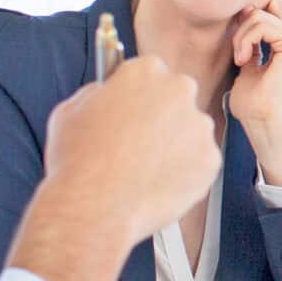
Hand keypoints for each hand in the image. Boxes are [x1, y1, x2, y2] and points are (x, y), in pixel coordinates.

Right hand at [11, 55, 219, 280]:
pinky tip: (158, 185)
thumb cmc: (76, 160)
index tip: (133, 110)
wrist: (94, 209)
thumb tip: (104, 92)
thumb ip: (95, 93)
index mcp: (145, 71)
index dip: (138, 95)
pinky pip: (200, 163)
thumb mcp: (70, 110)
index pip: (150, 73)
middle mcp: (179, 91)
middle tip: (141, 142)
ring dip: (176, 145)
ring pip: (191, 131)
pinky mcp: (211, 159)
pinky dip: (185, 173)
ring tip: (145, 170)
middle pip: (177, 96)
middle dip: (163, 115)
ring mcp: (199, 126)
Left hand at [226, 0, 281, 185]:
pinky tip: (242, 60)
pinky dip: (245, 39)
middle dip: (249, 10)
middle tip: (240, 40)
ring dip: (241, 32)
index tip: (239, 40)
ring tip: (240, 57)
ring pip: (262, 9)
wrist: (263, 123)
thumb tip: (241, 14)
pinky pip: (261, 22)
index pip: (271, 0)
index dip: (250, 10)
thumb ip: (250, 37)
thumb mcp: (247, 59)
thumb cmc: (252, 101)